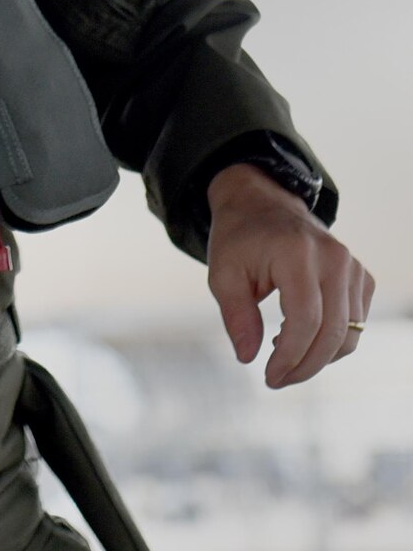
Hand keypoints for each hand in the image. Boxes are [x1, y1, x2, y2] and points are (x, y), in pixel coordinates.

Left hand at [206, 161, 374, 386]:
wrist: (262, 203)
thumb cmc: (240, 239)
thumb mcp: (222, 273)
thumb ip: (236, 316)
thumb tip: (248, 357)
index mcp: (297, 252)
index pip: (306, 321)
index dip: (290, 358)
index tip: (269, 377)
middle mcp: (333, 257)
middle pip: (332, 333)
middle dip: (305, 366)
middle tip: (277, 378)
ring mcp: (352, 265)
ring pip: (349, 334)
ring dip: (319, 358)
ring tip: (284, 353)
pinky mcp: (360, 275)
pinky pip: (356, 323)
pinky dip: (334, 341)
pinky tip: (303, 335)